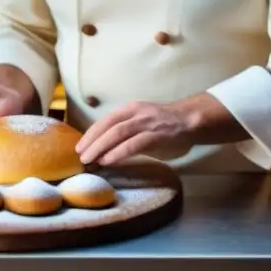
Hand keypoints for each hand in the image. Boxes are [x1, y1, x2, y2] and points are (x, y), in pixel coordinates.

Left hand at [75, 101, 196, 166]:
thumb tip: (103, 147)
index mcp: (130, 109)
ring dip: (101, 147)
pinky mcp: (157, 135)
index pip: (105, 120)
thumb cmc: (163, 124)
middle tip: (80, 157)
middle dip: (92, 142)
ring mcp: (147, 123)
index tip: (80, 147)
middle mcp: (136, 113)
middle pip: (108, 126)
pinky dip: (119, 152)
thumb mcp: (141, 122)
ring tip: (90, 160)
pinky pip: (134, 144)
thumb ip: (125, 131)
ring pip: (118, 133)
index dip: (91, 134)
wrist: (190, 120)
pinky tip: (108, 161)